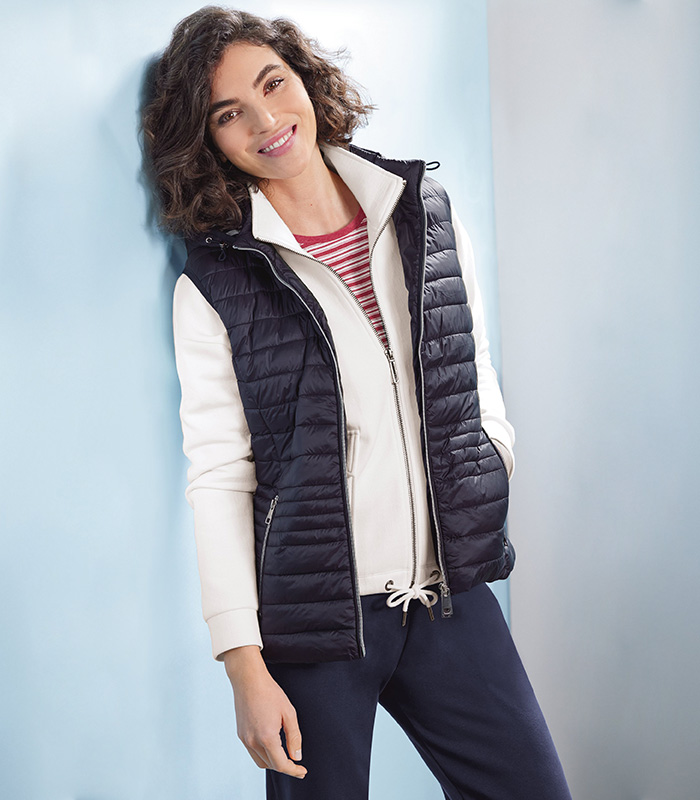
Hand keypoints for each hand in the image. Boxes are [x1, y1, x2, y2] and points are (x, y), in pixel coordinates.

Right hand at [223, 646, 306, 779]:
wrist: (248, 680)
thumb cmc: (269, 692)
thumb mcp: (289, 713)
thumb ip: (294, 737)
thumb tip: (296, 756)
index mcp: (267, 737)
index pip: (281, 764)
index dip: (293, 770)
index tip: (302, 771)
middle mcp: (253, 741)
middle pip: (270, 765)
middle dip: (284, 767)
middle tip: (297, 763)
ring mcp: (245, 738)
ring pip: (260, 761)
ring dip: (273, 762)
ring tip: (285, 756)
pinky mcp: (241, 734)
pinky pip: (253, 752)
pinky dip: (264, 754)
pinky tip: (272, 746)